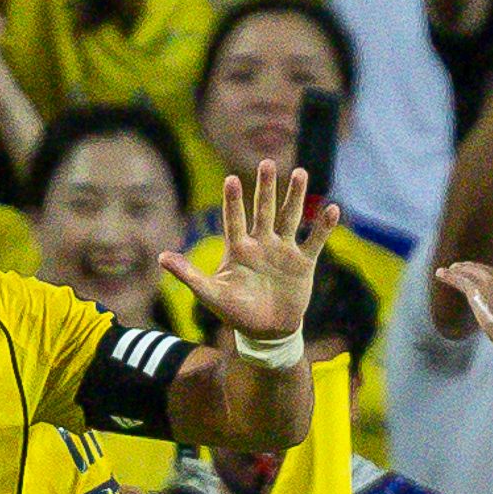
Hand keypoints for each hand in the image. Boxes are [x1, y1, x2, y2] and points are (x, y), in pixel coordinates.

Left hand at [186, 158, 329, 343]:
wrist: (266, 331)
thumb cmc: (235, 312)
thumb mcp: (210, 294)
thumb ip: (189, 274)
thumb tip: (160, 257)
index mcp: (239, 248)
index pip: (234, 219)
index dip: (233, 201)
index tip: (231, 179)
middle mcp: (261, 243)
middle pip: (264, 210)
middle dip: (266, 188)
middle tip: (267, 162)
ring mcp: (283, 250)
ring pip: (291, 217)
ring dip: (296, 196)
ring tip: (301, 173)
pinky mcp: (303, 262)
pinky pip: (314, 240)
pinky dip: (323, 226)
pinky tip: (332, 208)